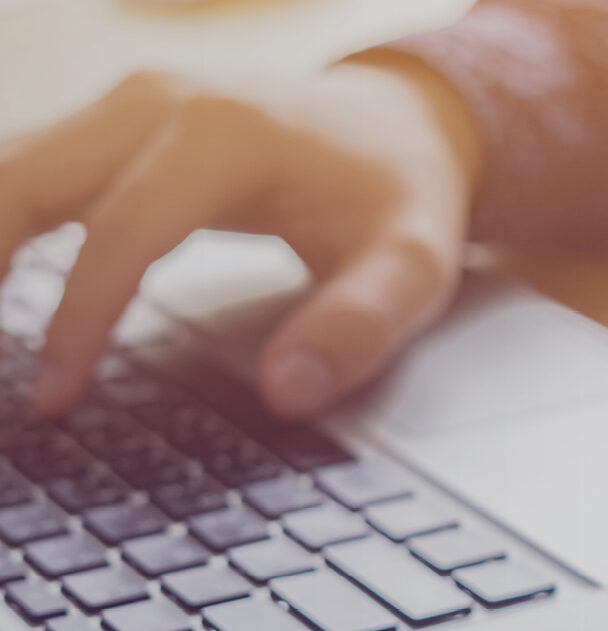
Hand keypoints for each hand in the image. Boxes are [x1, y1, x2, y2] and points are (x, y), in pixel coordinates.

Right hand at [0, 49, 480, 417]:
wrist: (402, 124)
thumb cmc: (401, 194)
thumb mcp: (411, 265)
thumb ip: (359, 326)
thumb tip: (287, 391)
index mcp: (225, 134)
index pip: (119, 234)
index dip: (78, 322)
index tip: (53, 397)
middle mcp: (162, 101)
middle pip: (22, 178)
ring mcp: (133, 103)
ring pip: (10, 166)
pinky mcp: (120, 120)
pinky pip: (31, 169)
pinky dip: (1, 224)